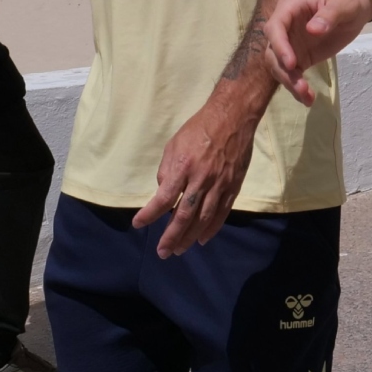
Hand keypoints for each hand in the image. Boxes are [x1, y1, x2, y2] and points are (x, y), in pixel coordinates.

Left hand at [134, 98, 258, 257]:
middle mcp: (201, 179)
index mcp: (183, 167)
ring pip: (203, 219)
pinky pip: (221, 213)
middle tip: (163, 252)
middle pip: (184, 215)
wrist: (232, 118)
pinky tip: (202, 239)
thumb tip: (164, 192)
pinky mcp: (233, 187)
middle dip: (171, 236)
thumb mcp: (174, 144)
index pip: (164, 198)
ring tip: (179, 250)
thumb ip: (167, 170)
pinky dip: (211, 229)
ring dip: (190, 237)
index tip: (138, 224)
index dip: (150, 214)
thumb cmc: (199, 129)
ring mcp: (219, 185)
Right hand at [264, 0, 371, 106]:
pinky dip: (297, 87)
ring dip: (289, 82)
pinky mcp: (298, 56)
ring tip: (307, 96)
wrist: (356, 7)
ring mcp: (290, 42)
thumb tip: (312, 29)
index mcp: (290, 7)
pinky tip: (308, 99)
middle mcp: (285, 26)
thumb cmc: (349, 0)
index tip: (292, 63)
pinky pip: (292, 74)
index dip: (279, 46)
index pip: (275, 27)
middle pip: (272, 51)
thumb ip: (329, 15)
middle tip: (301, 87)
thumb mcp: (344, 5)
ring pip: (279, 66)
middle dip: (283, 71)